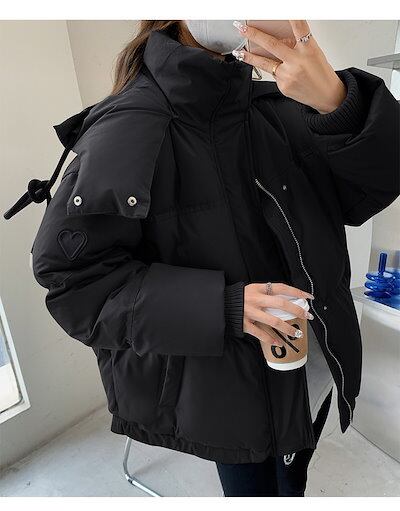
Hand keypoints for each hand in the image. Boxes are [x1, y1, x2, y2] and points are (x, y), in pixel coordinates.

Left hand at [232, 20, 346, 113]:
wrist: (326, 95)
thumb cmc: (320, 73)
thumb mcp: (313, 53)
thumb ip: (297, 46)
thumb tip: (278, 40)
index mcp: (308, 49)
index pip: (299, 27)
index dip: (291, 17)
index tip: (281, 10)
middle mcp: (297, 62)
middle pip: (272, 45)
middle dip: (254, 35)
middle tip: (242, 28)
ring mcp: (288, 75)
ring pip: (265, 63)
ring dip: (250, 57)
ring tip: (240, 52)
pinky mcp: (283, 86)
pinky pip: (273, 75)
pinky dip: (275, 71)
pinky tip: (284, 73)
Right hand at [243, 282, 313, 347]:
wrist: (220, 303)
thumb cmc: (240, 297)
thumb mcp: (253, 290)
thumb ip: (266, 294)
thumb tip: (287, 300)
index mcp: (258, 288)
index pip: (281, 287)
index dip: (296, 292)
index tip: (308, 297)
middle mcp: (255, 299)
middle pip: (280, 303)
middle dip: (296, 310)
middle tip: (307, 316)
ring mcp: (250, 312)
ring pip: (273, 320)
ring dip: (287, 328)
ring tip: (296, 333)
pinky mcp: (244, 323)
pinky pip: (259, 333)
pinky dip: (269, 339)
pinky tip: (277, 342)